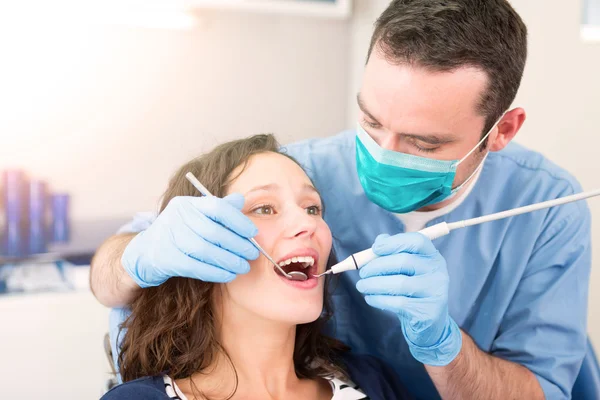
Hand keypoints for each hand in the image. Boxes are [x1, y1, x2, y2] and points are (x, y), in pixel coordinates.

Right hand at [122, 194, 258, 287]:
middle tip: (253, 254)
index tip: (253, 233)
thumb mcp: (195, 216)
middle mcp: (177, 217)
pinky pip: (196, 267)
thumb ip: (219, 208)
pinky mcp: (166, 259)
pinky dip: (215, 272)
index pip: (217, 207)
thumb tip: (241, 201)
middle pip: (214, 231)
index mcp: (187, 203)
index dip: (238, 220)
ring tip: (243, 267)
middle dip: (238, 244)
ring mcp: (170, 237)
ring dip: (229, 261)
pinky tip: (228, 275)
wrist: (145, 252)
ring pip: (206, 251)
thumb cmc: (178, 233)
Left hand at [356, 232, 461, 365]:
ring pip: (399, 283)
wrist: (429, 323)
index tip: (375, 249)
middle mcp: (438, 272)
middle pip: (404, 261)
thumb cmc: (413, 291)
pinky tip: (370, 298)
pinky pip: (398, 303)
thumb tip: (380, 240)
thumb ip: (394, 252)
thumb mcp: (407, 270)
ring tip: (362, 286)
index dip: (394, 242)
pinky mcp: (428, 311)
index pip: (417, 241)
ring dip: (374, 284)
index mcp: (433, 257)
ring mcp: (435, 292)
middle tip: (362, 273)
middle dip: (377, 266)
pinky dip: (379, 299)